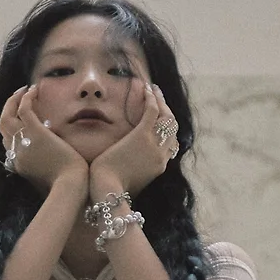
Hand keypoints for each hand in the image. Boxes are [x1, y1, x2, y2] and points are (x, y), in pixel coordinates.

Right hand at [0, 86, 88, 195]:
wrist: (71, 184)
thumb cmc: (66, 184)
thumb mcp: (46, 178)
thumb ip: (41, 167)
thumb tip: (45, 159)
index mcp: (18, 164)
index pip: (7, 143)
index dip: (11, 128)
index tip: (19, 118)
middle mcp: (15, 152)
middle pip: (2, 126)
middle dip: (7, 110)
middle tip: (16, 98)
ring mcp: (23, 142)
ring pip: (7, 115)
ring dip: (13, 100)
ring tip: (22, 90)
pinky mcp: (35, 132)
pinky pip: (24, 109)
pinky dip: (25, 98)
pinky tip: (33, 90)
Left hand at [90, 81, 178, 202]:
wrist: (107, 190)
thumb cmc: (111, 189)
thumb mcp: (131, 183)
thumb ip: (137, 172)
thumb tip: (130, 167)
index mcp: (160, 167)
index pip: (172, 144)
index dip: (168, 130)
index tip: (162, 119)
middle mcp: (161, 155)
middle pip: (172, 128)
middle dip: (167, 111)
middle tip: (160, 99)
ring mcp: (154, 145)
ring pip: (166, 117)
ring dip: (161, 101)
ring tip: (154, 89)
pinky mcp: (141, 136)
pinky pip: (152, 111)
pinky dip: (152, 98)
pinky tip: (147, 89)